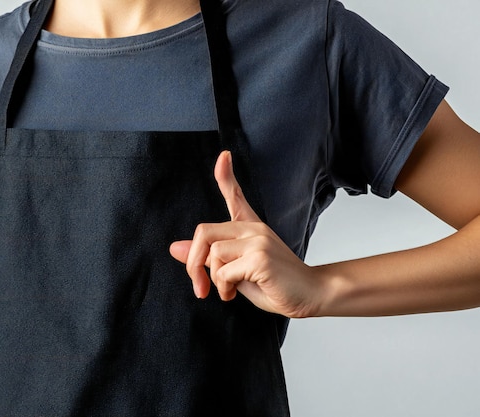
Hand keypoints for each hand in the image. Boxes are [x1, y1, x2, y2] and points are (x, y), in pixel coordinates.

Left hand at [169, 151, 321, 317]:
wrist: (311, 295)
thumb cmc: (276, 285)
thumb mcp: (235, 271)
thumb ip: (209, 257)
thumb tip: (175, 248)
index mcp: (250, 228)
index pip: (235, 196)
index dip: (226, 176)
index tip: (224, 156)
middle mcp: (253, 229)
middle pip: (204, 232)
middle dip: (193, 262)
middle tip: (199, 285)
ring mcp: (258, 240)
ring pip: (213, 254)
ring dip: (214, 280)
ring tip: (228, 291)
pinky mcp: (260, 257)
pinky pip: (223, 271)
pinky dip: (224, 288)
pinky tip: (235, 293)